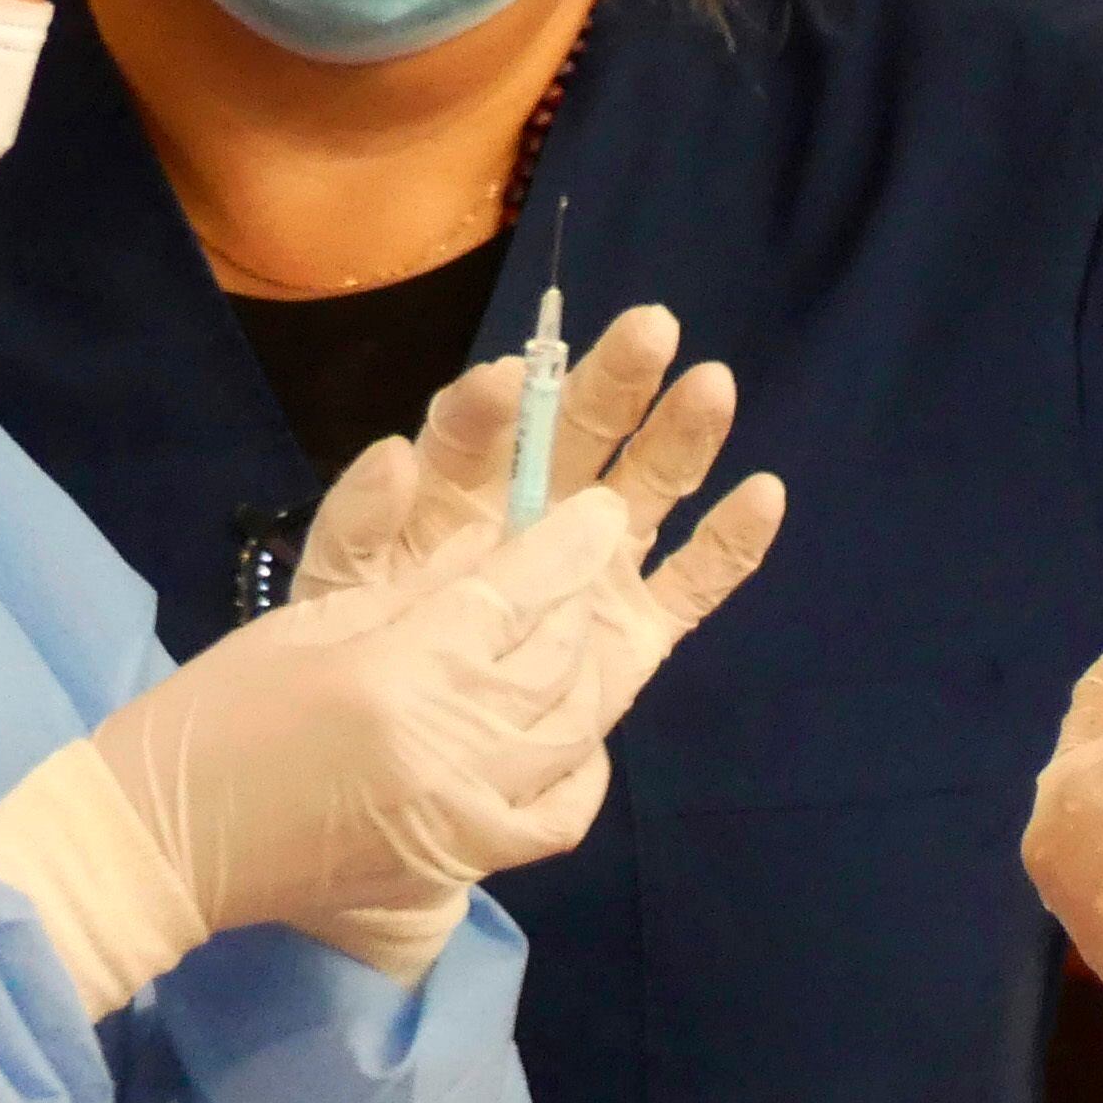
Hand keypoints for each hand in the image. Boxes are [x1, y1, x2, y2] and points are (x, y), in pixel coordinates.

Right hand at [95, 489, 632, 980]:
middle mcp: (450, 750)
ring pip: (573, 730)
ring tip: (580, 628)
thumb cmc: (216, 715)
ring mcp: (465, 819)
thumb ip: (418, 584)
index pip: (511, 598)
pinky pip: (560, 815)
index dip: (566, 547)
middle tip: (591, 556)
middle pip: (553, 659)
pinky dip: (584, 766)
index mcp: (399, 676)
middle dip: (582, 597)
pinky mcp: (462, 867)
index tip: (601, 512)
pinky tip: (576, 731)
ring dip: (589, 671)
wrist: (164, 848)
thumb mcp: (311, 622)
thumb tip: (496, 542)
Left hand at [295, 304, 786, 717]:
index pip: (475, 434)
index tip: (512, 378)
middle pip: (580, 434)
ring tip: (711, 387)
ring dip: (681, 435)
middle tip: (649, 329)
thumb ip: (359, 525)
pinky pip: (693, 580)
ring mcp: (595, 566)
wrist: (412, 773)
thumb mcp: (340, 597)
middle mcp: (536, 512)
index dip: (494, 405)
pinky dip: (730, 542)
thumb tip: (394, 451)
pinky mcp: (639, 627)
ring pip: (648, 487)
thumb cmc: (371, 666)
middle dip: (615, 380)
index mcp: (456, 496)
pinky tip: (762, 495)